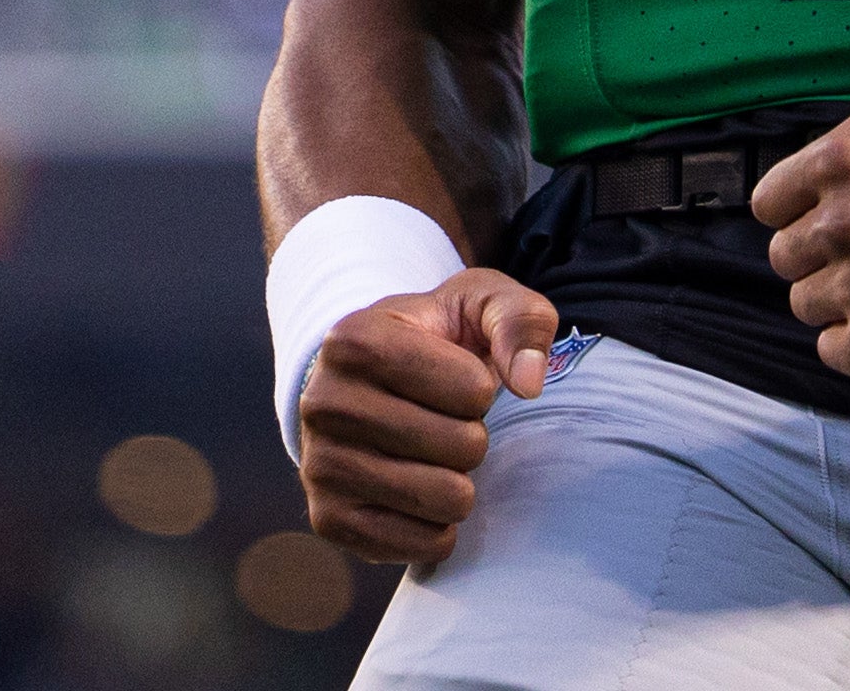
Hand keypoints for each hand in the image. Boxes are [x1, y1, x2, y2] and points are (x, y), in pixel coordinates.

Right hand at [294, 266, 558, 562]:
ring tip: (434, 453)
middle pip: (461, 446)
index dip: (483, 386)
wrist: (370, 384)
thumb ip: (521, 321)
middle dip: (473, 434)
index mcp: (355, 339)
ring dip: (461, 480)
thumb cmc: (438, 340)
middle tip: (446, 419)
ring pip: (446, 499)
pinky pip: (424, 545)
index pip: (472, 389)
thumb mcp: (481, 305)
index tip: (455, 374)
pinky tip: (422, 492)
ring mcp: (319, 466)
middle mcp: (323, 402)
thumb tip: (530, 383)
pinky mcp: (329, 521)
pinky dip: (442, 525)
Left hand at [752, 101, 849, 381]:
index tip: (833, 221)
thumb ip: (830, 148)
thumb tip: (786, 194)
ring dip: (841, 301)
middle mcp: (844, 222)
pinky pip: (832, 351)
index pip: (769, 205)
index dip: (800, 214)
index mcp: (840, 163)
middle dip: (822, 258)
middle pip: (785, 258)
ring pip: (805, 304)